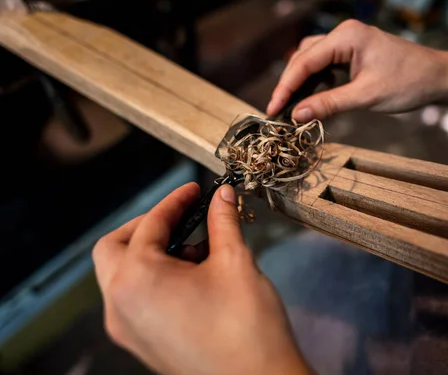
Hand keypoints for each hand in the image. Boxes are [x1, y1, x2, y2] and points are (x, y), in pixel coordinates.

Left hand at [92, 183, 310, 374]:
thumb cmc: (247, 325)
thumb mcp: (235, 262)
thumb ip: (222, 222)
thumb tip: (223, 196)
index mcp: (136, 281)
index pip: (149, 226)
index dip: (175, 202)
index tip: (196, 190)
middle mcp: (119, 306)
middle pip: (114, 248)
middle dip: (147, 226)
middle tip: (182, 216)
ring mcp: (126, 329)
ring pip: (121, 275)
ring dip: (151, 252)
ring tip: (198, 249)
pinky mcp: (141, 343)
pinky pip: (133, 299)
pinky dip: (153, 278)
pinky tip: (192, 276)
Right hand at [267, 19, 447, 121]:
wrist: (439, 78)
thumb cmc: (409, 82)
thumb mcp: (366, 96)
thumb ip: (329, 104)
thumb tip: (296, 115)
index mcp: (346, 36)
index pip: (304, 61)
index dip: (285, 87)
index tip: (273, 109)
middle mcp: (344, 34)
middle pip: (304, 58)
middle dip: (291, 85)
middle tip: (279, 112)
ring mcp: (349, 43)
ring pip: (313, 61)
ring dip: (302, 83)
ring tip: (292, 108)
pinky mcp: (354, 54)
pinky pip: (327, 66)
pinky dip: (317, 83)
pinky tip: (313, 99)